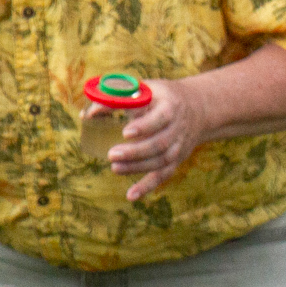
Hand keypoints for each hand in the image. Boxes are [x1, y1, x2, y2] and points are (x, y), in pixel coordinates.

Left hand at [104, 78, 207, 201]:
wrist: (198, 108)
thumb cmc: (162, 96)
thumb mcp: (145, 90)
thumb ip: (116, 98)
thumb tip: (87, 114)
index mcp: (170, 107)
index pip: (160, 118)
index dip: (144, 126)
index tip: (125, 132)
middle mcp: (177, 128)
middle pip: (160, 144)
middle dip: (135, 152)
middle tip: (111, 154)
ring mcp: (178, 146)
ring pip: (161, 161)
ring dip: (137, 168)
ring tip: (115, 168)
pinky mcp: (176, 159)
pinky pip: (163, 175)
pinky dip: (148, 187)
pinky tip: (131, 196)